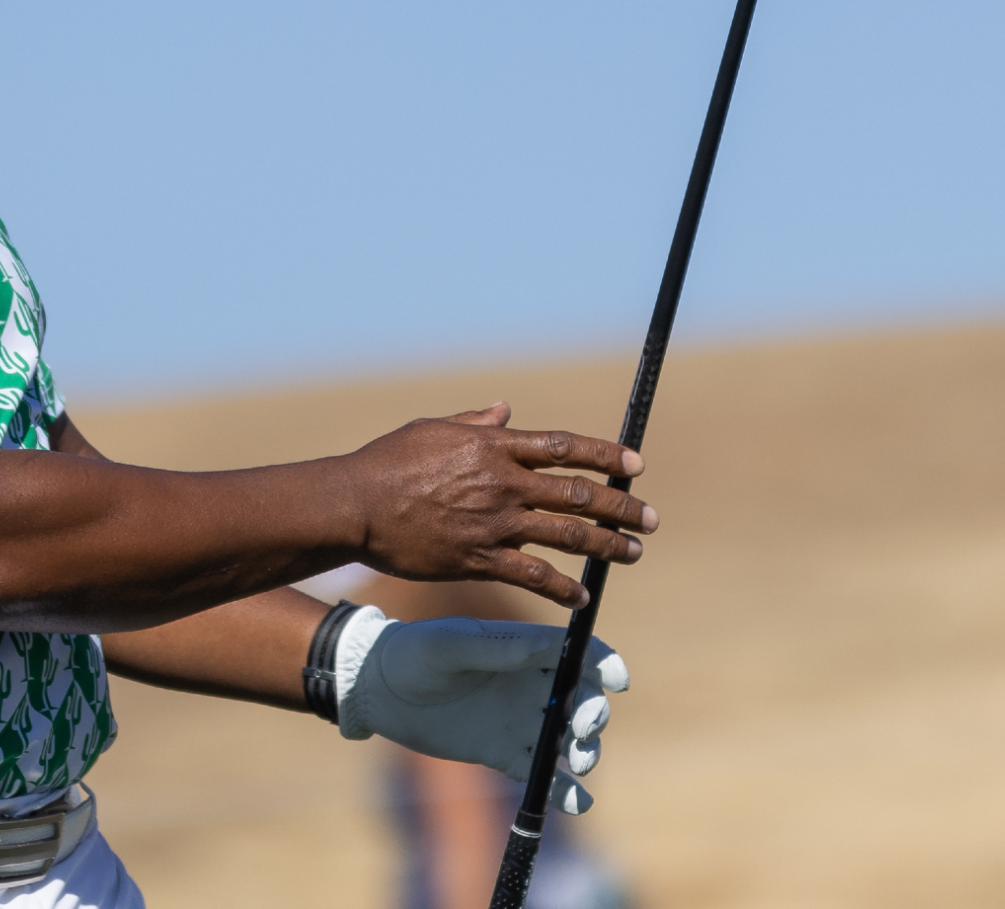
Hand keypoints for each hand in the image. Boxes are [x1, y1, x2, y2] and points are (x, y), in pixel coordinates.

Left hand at [337, 612, 629, 814]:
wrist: (379, 690)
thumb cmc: (412, 653)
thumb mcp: (449, 645)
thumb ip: (496, 649)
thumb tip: (544, 648)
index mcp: (525, 649)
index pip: (580, 654)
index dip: (604, 665)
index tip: (616, 683)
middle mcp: (532, 686)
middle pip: (583, 700)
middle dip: (593, 714)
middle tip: (582, 727)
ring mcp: (522, 722)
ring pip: (570, 740)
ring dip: (585, 751)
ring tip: (577, 761)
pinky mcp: (506, 755)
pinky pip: (544, 776)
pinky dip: (566, 791)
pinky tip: (579, 802)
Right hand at [345, 402, 657, 607]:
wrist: (355, 505)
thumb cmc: (387, 462)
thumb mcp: (433, 429)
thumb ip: (475, 421)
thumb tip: (506, 409)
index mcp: (492, 446)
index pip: (563, 447)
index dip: (605, 455)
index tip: (634, 465)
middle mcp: (502, 483)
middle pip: (577, 492)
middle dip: (621, 506)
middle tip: (649, 518)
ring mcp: (494, 523)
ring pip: (567, 534)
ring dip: (607, 544)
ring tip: (632, 552)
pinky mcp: (479, 558)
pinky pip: (533, 575)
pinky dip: (562, 587)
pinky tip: (582, 595)